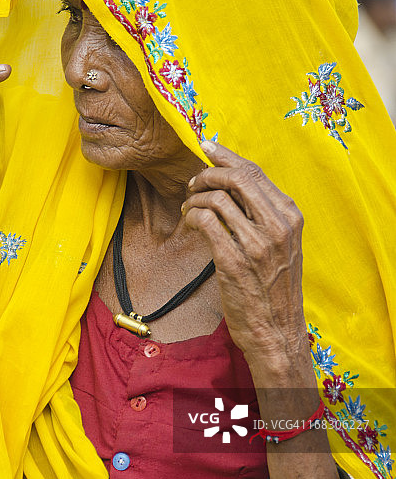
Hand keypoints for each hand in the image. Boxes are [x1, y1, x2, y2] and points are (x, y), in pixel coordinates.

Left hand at [182, 140, 309, 379]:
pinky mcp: (233, 261)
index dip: (227, 156)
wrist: (276, 333)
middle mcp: (277, 227)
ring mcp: (257, 244)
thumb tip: (234, 184)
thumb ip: (265, 216)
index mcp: (290, 217)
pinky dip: (192, 215)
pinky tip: (189, 223)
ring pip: (216, 198)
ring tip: (188, 208)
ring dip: (195, 198)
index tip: (207, 146)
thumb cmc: (274, 290)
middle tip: (193, 183)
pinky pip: (205, 221)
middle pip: (236, 178)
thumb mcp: (282, 246)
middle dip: (207, 173)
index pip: (256, 172)